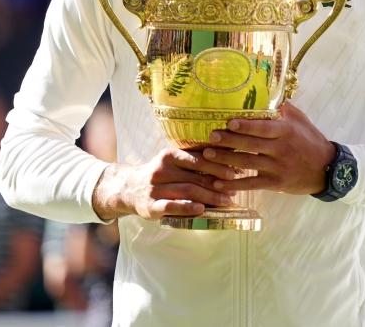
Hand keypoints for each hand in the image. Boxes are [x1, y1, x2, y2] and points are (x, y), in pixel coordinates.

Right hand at [92, 149, 237, 221]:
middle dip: (218, 183)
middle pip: (195, 176)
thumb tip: (229, 156)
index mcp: (169, 156)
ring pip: (187, 191)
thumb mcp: (174, 162)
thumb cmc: (161, 174)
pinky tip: (202, 209)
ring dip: (209, 196)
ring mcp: (155, 188)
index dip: (219, 165)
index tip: (236, 171)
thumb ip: (195, 159)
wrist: (128, 189)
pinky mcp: (151, 205)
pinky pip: (171, 206)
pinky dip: (187, 207)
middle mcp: (161, 170)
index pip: (198, 159)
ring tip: (226, 201)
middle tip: (234, 189)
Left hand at [205, 104, 336, 195]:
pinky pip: (251, 184)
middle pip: (251, 145)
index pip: (263, 128)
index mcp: (286, 132)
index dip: (246, 126)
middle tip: (211, 137)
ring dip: (225, 160)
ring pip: (247, 164)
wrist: (326, 170)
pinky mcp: (275, 183)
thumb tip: (266, 92)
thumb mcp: (302, 121)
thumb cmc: (311, 141)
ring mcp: (277, 167)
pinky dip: (234, 184)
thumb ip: (284, 109)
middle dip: (229, 141)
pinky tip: (218, 183)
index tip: (228, 122)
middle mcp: (281, 149)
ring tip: (207, 155)